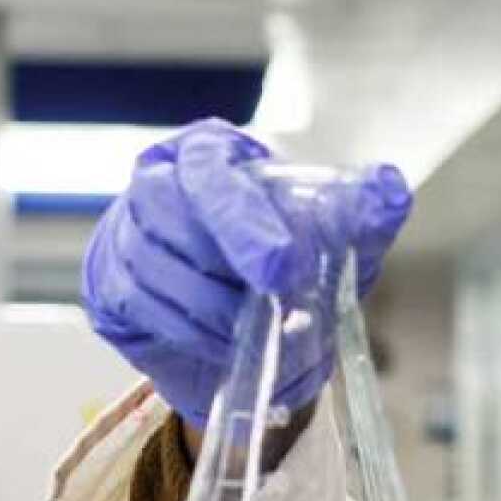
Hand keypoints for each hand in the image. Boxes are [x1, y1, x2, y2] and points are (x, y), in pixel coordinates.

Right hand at [81, 118, 412, 428]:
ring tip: (253, 331)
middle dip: (224, 272)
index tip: (281, 267)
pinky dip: (185, 333)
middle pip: (168, 215)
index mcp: (212, 154)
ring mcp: (125, 234)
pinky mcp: (108, 287)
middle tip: (273, 306)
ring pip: (152, 270)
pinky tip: (221, 345)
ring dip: (210, 312)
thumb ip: (362, 215)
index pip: (212, 170)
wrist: (244, 326)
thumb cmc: (284, 263)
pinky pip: (137, 309)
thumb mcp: (333, 240)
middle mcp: (157, 183)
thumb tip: (392, 189)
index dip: (243, 220)